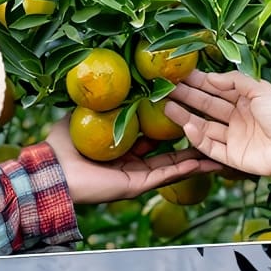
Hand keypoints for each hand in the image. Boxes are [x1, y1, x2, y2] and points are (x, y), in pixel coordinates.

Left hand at [45, 117, 218, 204]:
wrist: (50, 170)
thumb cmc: (62, 145)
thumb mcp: (85, 117)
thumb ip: (103, 105)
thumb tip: (116, 85)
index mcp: (122, 151)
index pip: (153, 140)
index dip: (172, 128)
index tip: (190, 114)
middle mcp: (132, 165)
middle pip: (169, 156)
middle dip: (192, 146)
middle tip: (214, 132)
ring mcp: (135, 176)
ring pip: (173, 168)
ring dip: (196, 159)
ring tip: (220, 151)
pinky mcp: (134, 185)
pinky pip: (164, 176)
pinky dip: (184, 169)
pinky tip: (203, 161)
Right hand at [166, 70, 270, 179]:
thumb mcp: (260, 89)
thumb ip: (234, 80)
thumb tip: (210, 77)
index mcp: (245, 100)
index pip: (217, 89)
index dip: (199, 82)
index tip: (180, 75)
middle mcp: (237, 117)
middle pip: (207, 105)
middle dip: (187, 97)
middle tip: (167, 90)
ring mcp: (233, 137)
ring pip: (204, 125)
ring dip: (186, 116)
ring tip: (168, 106)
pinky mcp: (230, 156)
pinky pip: (209, 146)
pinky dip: (197, 137)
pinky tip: (187, 125)